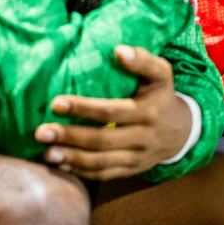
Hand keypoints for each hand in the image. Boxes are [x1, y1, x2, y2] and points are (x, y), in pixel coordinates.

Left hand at [34, 45, 192, 181]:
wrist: (183, 132)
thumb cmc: (162, 95)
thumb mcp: (161, 73)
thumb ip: (142, 60)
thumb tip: (118, 50)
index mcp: (148, 112)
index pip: (111, 111)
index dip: (83, 108)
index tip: (55, 103)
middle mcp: (143, 137)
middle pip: (102, 140)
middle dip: (70, 136)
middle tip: (41, 132)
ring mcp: (137, 158)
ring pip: (101, 162)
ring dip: (72, 158)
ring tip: (46, 153)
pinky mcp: (131, 170)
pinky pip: (105, 174)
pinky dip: (82, 171)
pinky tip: (61, 164)